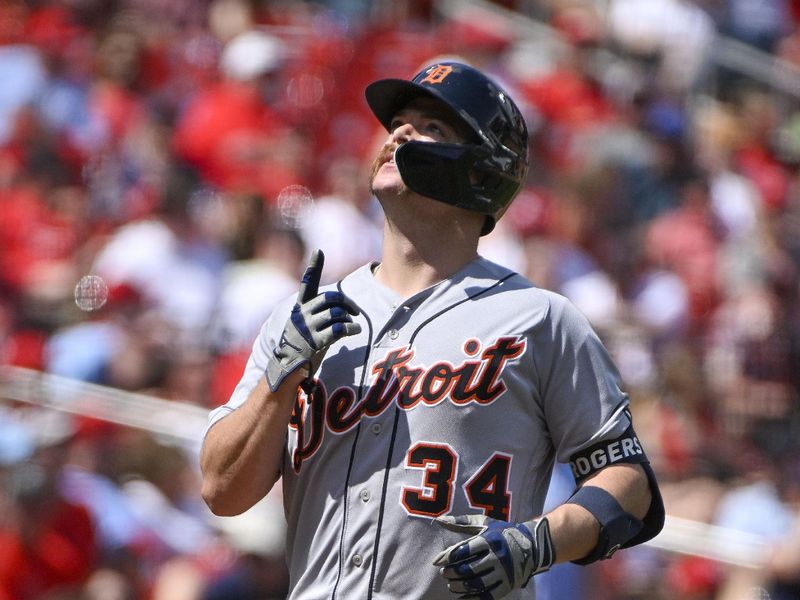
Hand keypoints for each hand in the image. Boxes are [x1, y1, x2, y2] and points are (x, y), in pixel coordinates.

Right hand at [265, 249, 360, 390]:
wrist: (288, 367)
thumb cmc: (302, 346)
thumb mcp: (307, 325)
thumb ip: (319, 314)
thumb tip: (344, 308)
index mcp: (300, 307)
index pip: (308, 283)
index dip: (313, 267)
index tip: (318, 251)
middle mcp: (302, 314)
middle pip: (331, 299)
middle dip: (347, 303)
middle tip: (355, 311)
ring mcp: (307, 327)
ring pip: (337, 314)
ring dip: (348, 319)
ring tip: (352, 325)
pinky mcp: (315, 341)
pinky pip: (339, 329)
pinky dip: (351, 328)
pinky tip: (354, 330)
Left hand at [433, 514, 554, 598]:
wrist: (532, 546)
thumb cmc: (502, 533)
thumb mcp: (485, 523)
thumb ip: (462, 522)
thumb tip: (439, 520)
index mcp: (490, 540)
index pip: (464, 550)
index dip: (448, 557)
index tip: (437, 561)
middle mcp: (498, 557)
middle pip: (468, 568)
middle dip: (452, 573)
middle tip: (444, 573)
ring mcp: (504, 573)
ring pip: (476, 584)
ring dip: (459, 586)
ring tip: (451, 584)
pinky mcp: (507, 586)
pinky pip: (487, 596)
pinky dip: (471, 599)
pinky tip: (461, 597)